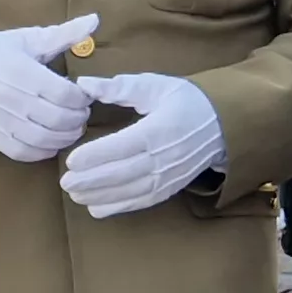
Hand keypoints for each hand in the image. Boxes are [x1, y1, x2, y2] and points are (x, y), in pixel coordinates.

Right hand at [0, 15, 99, 163]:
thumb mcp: (28, 39)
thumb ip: (64, 34)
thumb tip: (94, 20)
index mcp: (23, 71)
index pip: (66, 95)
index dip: (83, 98)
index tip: (83, 95)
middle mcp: (12, 99)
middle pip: (59, 119)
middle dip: (78, 119)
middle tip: (80, 113)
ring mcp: (1, 120)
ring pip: (44, 139)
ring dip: (64, 137)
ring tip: (69, 128)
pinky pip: (23, 152)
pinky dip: (42, 152)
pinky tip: (50, 142)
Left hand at [59, 73, 227, 218]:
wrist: (226, 124)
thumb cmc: (186, 100)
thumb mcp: (155, 85)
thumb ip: (119, 87)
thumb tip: (84, 84)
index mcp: (160, 129)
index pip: (124, 146)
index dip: (97, 155)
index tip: (71, 160)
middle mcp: (165, 156)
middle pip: (124, 173)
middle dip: (92, 180)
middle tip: (64, 183)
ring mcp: (169, 176)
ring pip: (131, 191)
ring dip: (101, 196)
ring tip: (74, 195)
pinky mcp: (171, 187)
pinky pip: (143, 201)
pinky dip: (119, 207)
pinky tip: (96, 208)